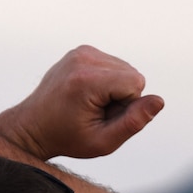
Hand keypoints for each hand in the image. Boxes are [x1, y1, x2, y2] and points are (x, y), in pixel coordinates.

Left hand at [0, 45, 163, 160]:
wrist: (33, 126)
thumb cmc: (68, 138)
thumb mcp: (104, 141)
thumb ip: (134, 122)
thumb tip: (159, 100)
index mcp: (86, 80)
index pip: (136, 84)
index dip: (127, 106)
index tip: (102, 117)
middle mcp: (83, 58)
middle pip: (132, 75)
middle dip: (122, 97)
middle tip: (95, 113)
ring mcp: (81, 51)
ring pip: (126, 70)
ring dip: (116, 89)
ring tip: (90, 104)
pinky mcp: (82, 50)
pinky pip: (114, 65)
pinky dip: (108, 81)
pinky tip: (88, 94)